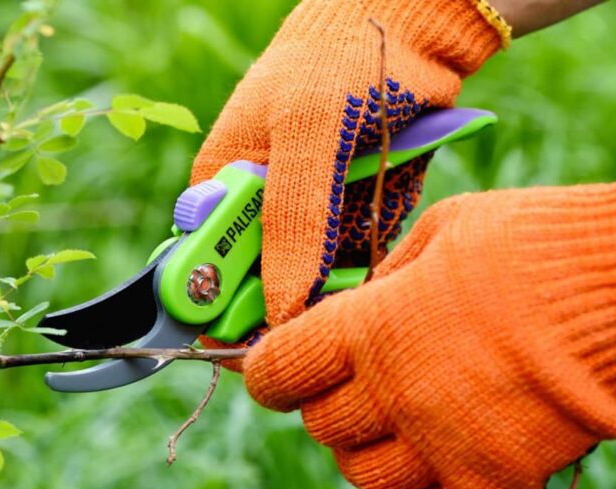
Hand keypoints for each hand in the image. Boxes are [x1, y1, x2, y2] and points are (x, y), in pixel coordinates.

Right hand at [192, 0, 506, 330]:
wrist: (406, 26)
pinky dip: (375, 244)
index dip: (233, 312)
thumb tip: (277, 309)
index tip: (274, 331)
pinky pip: (357, 258)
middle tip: (338, 260)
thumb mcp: (306, 138)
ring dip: (346, 265)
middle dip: (303, 289)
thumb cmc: (337, 63)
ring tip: (367, 200)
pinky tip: (383, 197)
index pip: (209, 272)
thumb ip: (289, 222)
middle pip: (267, 288)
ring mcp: (305, 214)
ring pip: (316, 281)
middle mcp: (259, 209)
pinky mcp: (347, 215)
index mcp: (221, 188)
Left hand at [243, 182, 615, 488]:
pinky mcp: (496, 482)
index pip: (278, 372)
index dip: (268, 373)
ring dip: (365, 451)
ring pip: (363, 476)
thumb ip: (384, 275)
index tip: (275, 369)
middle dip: (324, 404)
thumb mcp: (441, 231)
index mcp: (371, 326)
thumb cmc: (533, 242)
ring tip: (392, 423)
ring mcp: (445, 445)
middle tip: (350, 382)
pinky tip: (424, 468)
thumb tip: (352, 304)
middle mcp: (396, 392)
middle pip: (321, 427)